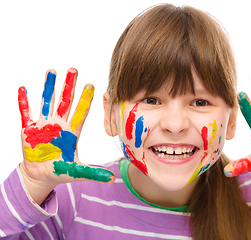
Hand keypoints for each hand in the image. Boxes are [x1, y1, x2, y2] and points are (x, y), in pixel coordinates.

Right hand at [19, 68, 114, 188]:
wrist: (41, 175)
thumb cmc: (60, 171)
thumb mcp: (77, 172)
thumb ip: (93, 173)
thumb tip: (112, 178)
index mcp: (72, 132)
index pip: (80, 112)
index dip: (85, 100)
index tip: (92, 85)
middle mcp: (59, 124)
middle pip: (65, 101)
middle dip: (69, 86)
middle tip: (74, 70)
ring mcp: (44, 125)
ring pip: (47, 102)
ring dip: (48, 87)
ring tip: (52, 71)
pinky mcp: (28, 129)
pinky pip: (25, 113)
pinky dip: (24, 102)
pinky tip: (24, 88)